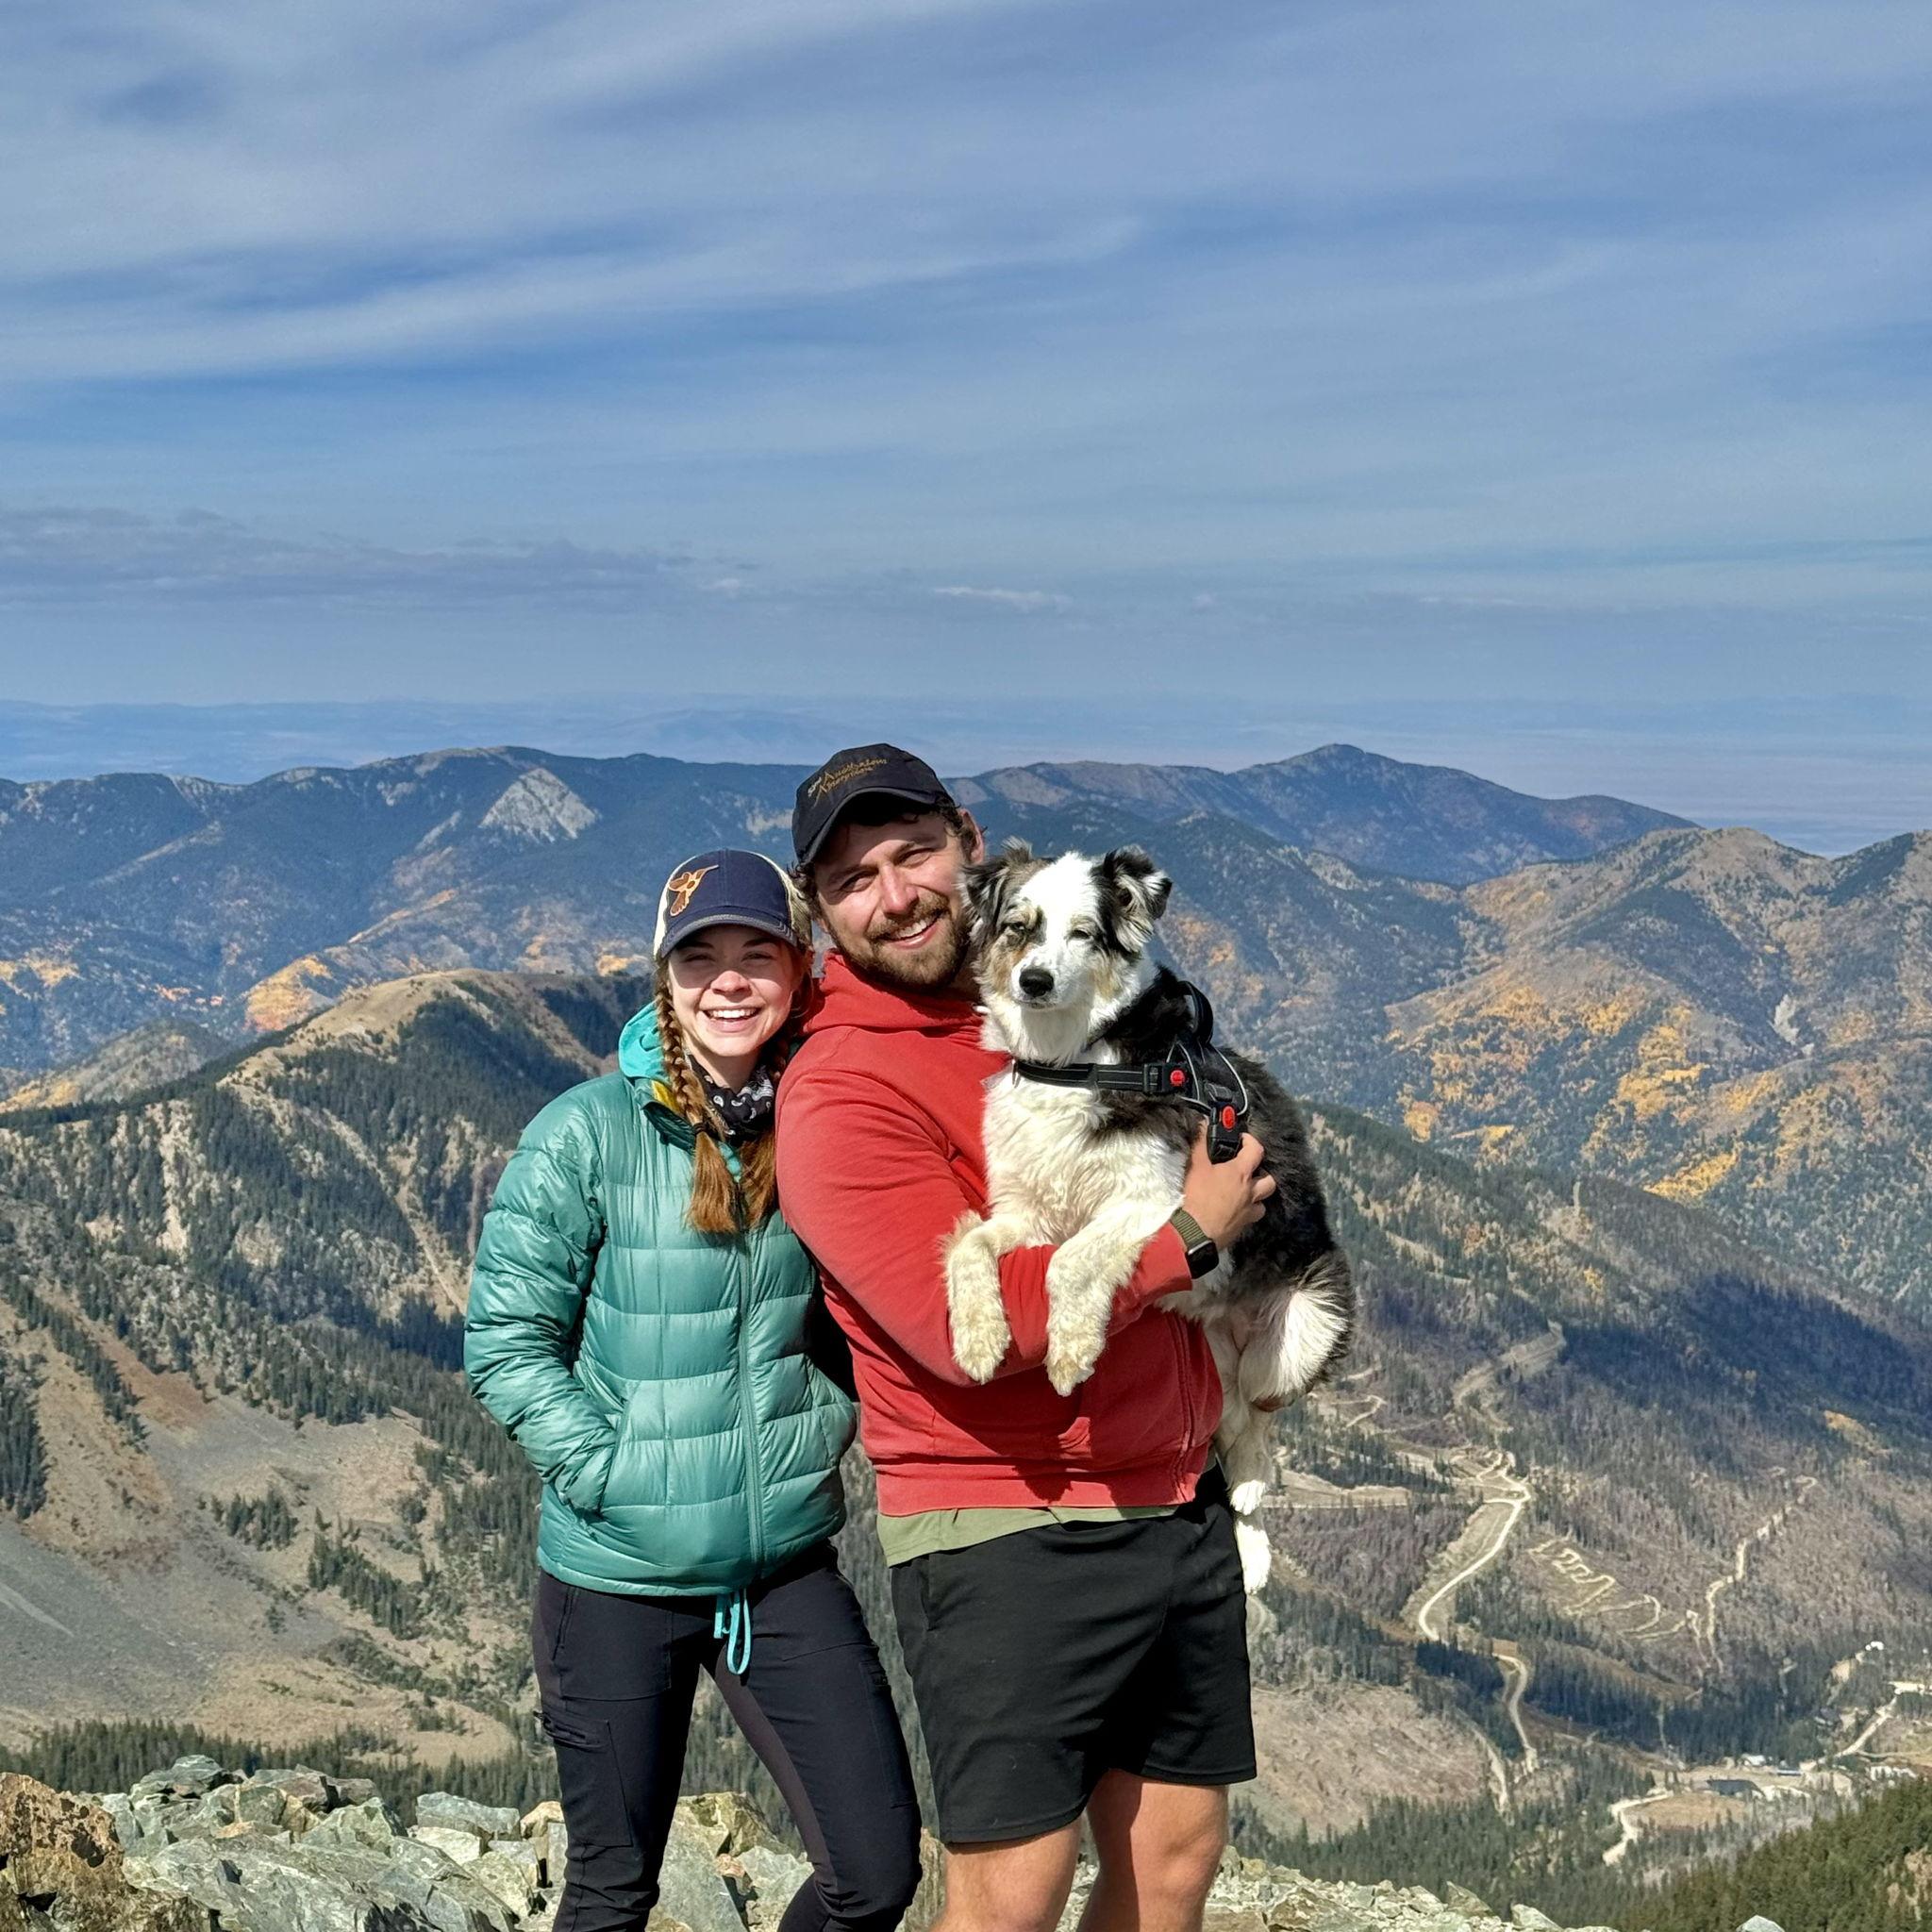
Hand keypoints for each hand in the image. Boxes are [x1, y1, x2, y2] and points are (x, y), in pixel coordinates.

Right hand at [1181, 1125, 1273, 1250]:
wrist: (1194, 1233)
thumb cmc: (1197, 1197)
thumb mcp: (1196, 1167)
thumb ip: (1201, 1144)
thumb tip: (1203, 1124)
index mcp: (1241, 1174)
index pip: (1257, 1151)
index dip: (1252, 1141)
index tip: (1242, 1140)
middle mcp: (1250, 1192)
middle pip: (1270, 1180)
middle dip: (1263, 1173)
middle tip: (1249, 1170)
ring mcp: (1249, 1212)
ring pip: (1263, 1202)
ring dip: (1257, 1196)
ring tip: (1245, 1193)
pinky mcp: (1242, 1228)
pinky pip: (1251, 1218)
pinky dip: (1247, 1212)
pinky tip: (1235, 1210)